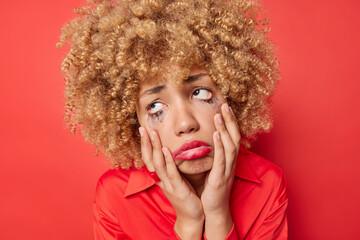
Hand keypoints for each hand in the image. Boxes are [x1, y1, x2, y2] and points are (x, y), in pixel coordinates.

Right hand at [139, 127, 203, 239]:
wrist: (192, 216)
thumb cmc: (186, 196)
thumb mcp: (177, 180)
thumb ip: (173, 168)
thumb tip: (172, 153)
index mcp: (161, 177)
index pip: (149, 158)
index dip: (145, 145)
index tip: (144, 130)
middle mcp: (162, 180)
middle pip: (149, 159)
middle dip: (146, 143)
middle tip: (143, 128)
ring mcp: (168, 184)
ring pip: (158, 164)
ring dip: (154, 148)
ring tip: (153, 134)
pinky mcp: (178, 189)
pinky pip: (171, 173)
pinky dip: (167, 161)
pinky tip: (165, 150)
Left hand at [201, 103, 240, 238]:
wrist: (213, 209)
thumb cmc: (212, 188)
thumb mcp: (214, 168)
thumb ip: (214, 154)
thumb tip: (209, 140)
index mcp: (229, 160)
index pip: (232, 137)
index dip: (230, 122)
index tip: (225, 107)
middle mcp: (231, 163)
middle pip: (234, 137)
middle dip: (230, 121)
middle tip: (225, 105)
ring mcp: (227, 170)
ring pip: (229, 146)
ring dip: (225, 129)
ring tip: (219, 115)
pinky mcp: (220, 178)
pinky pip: (222, 160)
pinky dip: (220, 146)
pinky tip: (216, 134)